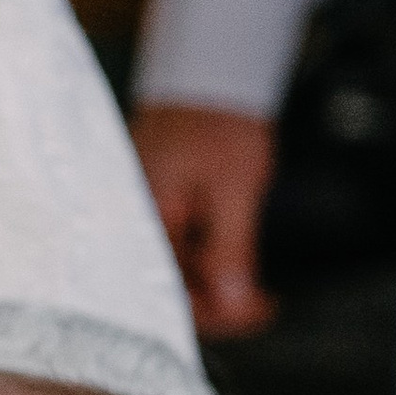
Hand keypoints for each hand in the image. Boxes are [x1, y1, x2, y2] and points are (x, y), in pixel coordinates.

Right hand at [133, 103, 277, 336]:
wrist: (205, 81)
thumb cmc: (218, 124)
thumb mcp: (235, 188)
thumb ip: (230, 248)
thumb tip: (231, 303)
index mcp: (148, 223)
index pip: (171, 294)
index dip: (216, 313)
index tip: (255, 312)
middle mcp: (134, 228)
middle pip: (168, 290)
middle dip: (217, 305)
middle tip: (261, 306)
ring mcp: (139, 220)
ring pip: (171, 275)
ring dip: (212, 288)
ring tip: (253, 291)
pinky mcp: (149, 213)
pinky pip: (170, 253)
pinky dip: (201, 266)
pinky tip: (226, 266)